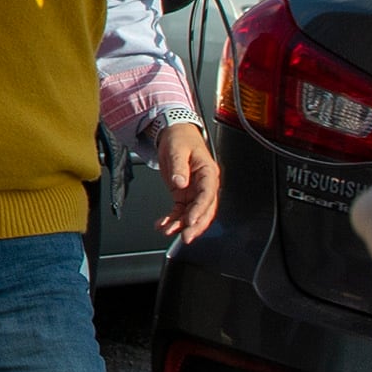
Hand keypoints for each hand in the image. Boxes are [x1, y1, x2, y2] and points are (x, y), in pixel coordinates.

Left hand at [157, 120, 219, 241]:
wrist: (174, 134)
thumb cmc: (180, 138)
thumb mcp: (176, 149)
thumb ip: (178, 166)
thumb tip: (180, 183)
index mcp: (208, 172)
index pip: (207, 195)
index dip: (200, 210)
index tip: (190, 221)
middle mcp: (204, 184)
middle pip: (204, 209)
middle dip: (195, 225)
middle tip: (185, 237)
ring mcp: (194, 191)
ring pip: (193, 214)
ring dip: (182, 225)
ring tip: (168, 231)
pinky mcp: (184, 195)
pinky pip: (181, 211)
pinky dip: (173, 220)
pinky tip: (163, 225)